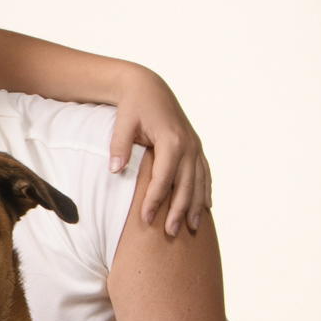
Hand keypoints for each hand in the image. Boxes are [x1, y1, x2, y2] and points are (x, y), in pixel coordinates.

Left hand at [108, 72, 211, 235]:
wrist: (149, 87)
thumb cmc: (133, 106)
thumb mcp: (123, 122)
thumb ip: (119, 146)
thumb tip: (114, 170)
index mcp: (171, 140)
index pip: (163, 178)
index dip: (155, 200)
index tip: (145, 219)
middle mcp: (188, 145)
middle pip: (185, 184)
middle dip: (178, 210)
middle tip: (170, 233)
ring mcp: (195, 146)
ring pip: (199, 181)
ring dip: (196, 206)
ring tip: (192, 228)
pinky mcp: (196, 146)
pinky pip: (205, 173)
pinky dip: (205, 191)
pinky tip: (205, 207)